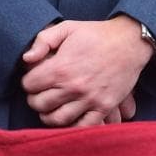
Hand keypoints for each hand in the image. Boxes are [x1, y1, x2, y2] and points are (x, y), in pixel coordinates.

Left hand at [20, 18, 152, 126]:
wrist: (129, 42)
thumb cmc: (95, 34)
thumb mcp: (66, 28)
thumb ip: (42, 41)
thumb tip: (25, 59)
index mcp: (61, 68)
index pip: (29, 85)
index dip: (28, 82)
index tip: (33, 79)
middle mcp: (73, 86)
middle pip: (40, 104)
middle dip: (34, 99)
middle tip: (38, 95)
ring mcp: (90, 99)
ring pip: (58, 119)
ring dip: (48, 116)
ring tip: (49, 109)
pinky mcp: (104, 107)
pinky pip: (84, 126)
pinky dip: (72, 127)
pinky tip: (68, 119)